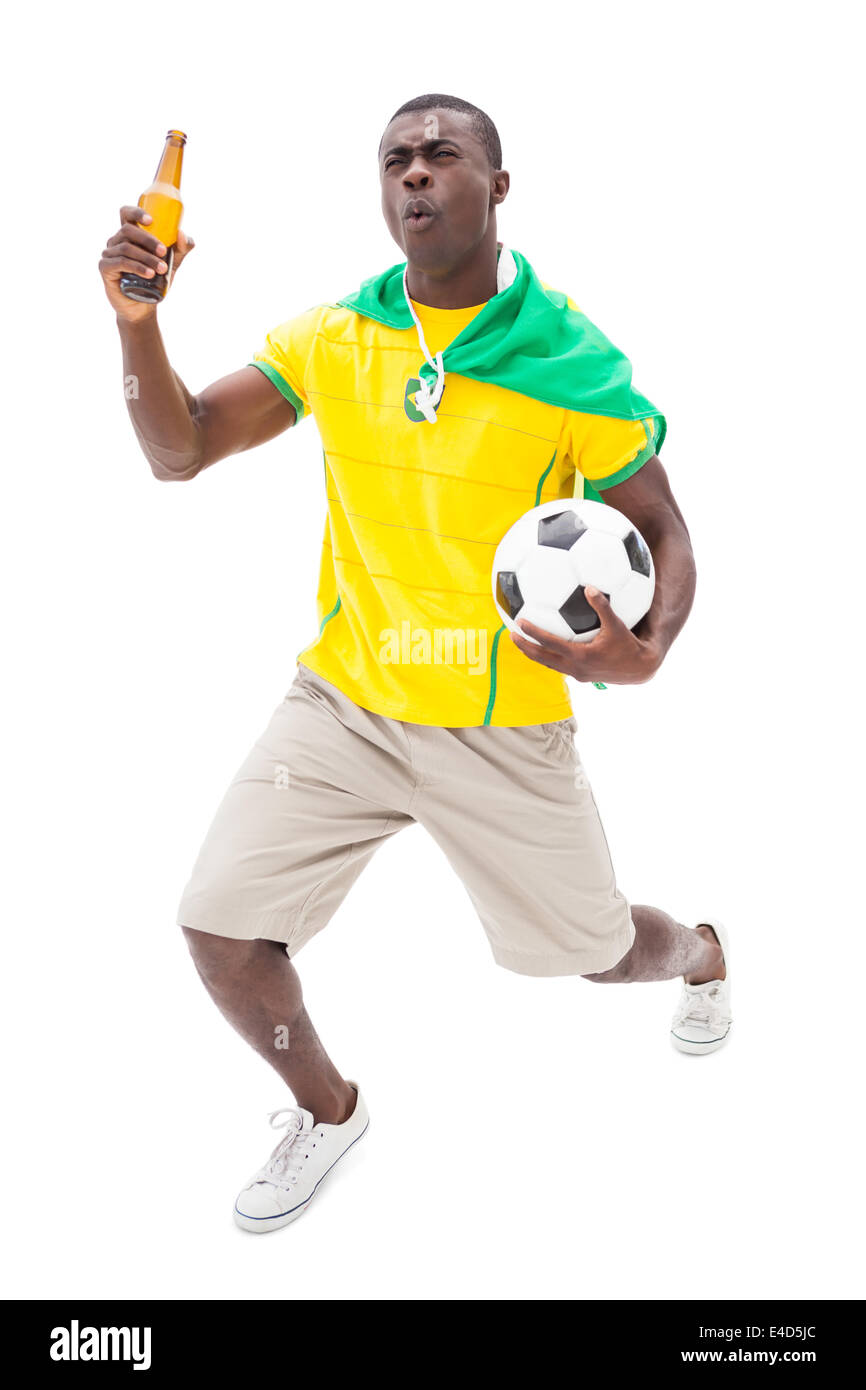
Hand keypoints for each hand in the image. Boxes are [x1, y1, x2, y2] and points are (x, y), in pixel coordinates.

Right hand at [99, 204, 195, 322]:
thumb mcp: (172, 263)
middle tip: (163, 251)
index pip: (126, 214)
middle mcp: (116, 241)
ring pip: (126, 248)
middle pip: (128, 230)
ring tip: (162, 269)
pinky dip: (136, 267)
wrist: (143, 307)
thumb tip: (182, 234)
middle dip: (148, 240)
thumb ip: (181, 248)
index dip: (136, 212)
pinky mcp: (105, 268)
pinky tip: (149, 274)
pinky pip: (120, 263)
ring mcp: (109, 253)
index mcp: (130, 235)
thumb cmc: (155, 281)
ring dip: (146, 257)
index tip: (151, 220)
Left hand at [509, 587, 661, 684]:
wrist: (638, 669)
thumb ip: (602, 606)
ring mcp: (576, 674)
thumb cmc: (628, 645)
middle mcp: (574, 668)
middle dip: (525, 647)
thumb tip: (590, 587)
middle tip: (511, 635)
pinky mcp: (580, 676)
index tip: (519, 623)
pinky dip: (548, 656)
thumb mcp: (617, 624)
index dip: (533, 633)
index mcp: (580, 656)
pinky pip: (558, 665)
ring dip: (533, 653)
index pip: (549, 644)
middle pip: (542, 658)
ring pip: (548, 664)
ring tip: (521, 642)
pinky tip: (545, 646)